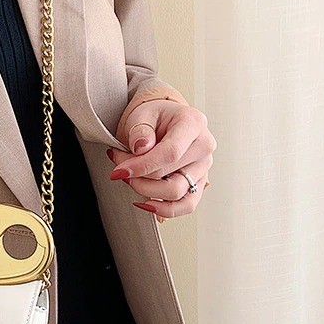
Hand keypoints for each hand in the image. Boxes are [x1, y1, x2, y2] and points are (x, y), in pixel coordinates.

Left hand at [108, 100, 215, 219]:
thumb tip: (141, 148)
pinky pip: (186, 205)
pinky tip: (144, 204)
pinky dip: (164, 210)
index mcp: (194, 124)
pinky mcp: (198, 183)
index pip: (170, 152)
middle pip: (170, 176)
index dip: (142, 166)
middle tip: (119, 168)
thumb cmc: (154, 117)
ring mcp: (203, 167)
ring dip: (146, 192)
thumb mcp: (142, 114)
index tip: (119, 171)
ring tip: (129, 179)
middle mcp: (204, 147)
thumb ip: (140, 130)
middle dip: (137, 177)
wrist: (163, 122)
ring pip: (176, 194)